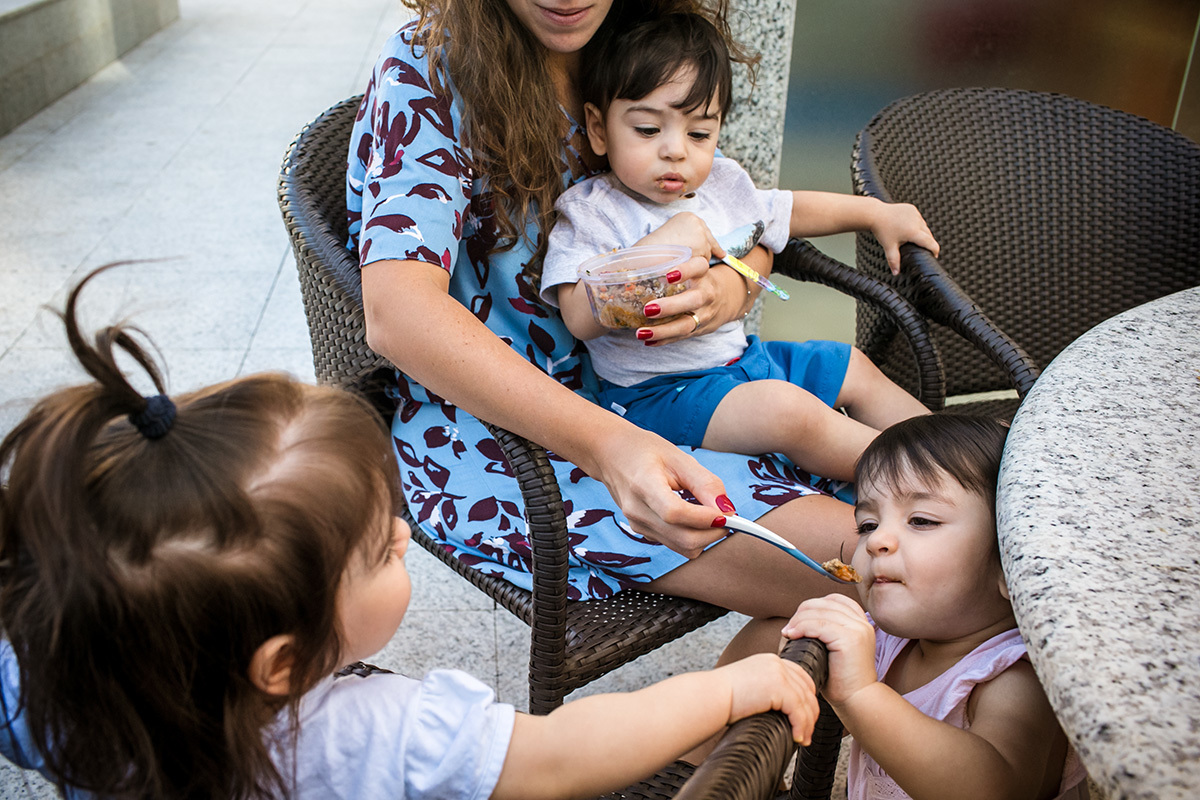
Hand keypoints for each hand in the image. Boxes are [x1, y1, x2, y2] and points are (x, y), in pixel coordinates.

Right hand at [589, 422, 734, 558]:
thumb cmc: (644, 451)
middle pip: (684, 540)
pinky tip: (693, 515)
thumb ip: (705, 483)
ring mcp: (638, 525)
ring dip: (705, 536)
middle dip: (714, 532)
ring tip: (709, 512)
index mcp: (644, 486)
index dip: (706, 518)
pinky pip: (675, 544)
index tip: (728, 513)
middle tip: (727, 515)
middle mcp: (637, 512)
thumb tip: (727, 509)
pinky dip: (692, 535)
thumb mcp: (679, 458)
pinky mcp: (642, 532)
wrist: (611, 455)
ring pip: (683, 548)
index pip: (676, 514)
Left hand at [633, 212, 750, 345]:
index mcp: (704, 274)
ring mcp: (705, 314)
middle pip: (693, 300)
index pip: (698, 268)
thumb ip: (675, 265)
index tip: (668, 275)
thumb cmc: (700, 279)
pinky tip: (648, 341)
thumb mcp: (695, 268)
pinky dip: (664, 340)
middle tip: (647, 309)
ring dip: (662, 330)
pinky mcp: (700, 329)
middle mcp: (707, 294)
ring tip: (640, 332)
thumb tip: (634, 259)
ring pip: (686, 324)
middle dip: (670, 306)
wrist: (728, 299)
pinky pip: (682, 337)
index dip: (685, 270)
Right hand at [720, 652, 819, 744]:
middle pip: (807, 688)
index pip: (799, 676)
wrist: (709, 696)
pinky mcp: (778, 687)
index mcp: (769, 661)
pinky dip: (801, 726)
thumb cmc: (721, 696)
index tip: (806, 715)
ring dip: (807, 723)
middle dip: (810, 712)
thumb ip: (765, 690)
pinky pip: (798, 710)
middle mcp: (776, 663)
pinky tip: (797, 737)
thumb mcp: (748, 685)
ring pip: (805, 701)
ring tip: (803, 738)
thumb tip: (777, 709)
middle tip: (807, 731)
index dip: (807, 697)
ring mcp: (778, 673)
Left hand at [781, 594, 877, 705]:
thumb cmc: (841, 679)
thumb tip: (794, 622)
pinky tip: (792, 636)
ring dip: (798, 620)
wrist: (856, 700)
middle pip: (824, 603)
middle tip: (788, 629)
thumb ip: (823, 631)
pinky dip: (802, 627)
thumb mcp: (833, 648)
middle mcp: (862, 622)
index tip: (797, 622)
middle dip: (802, 613)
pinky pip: (819, 625)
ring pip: (820, 612)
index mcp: (860, 621)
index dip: (812, 606)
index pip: (833, 600)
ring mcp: (858, 629)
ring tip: (788, 633)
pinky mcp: (851, 638)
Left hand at [872, 202, 939, 273]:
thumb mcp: (889, 247)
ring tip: (916, 240)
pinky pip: (918, 218)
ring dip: (923, 232)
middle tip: (924, 249)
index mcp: (913, 232)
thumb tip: (896, 273)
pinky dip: (917, 223)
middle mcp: (917, 221)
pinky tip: (911, 228)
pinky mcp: (912, 208)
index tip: (935, 255)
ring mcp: (915, 213)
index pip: (930, 242)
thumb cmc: (882, 230)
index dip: (934, 250)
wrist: (875, 214)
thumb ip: (894, 261)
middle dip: (928, 242)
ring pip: (924, 225)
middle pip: (928, 234)